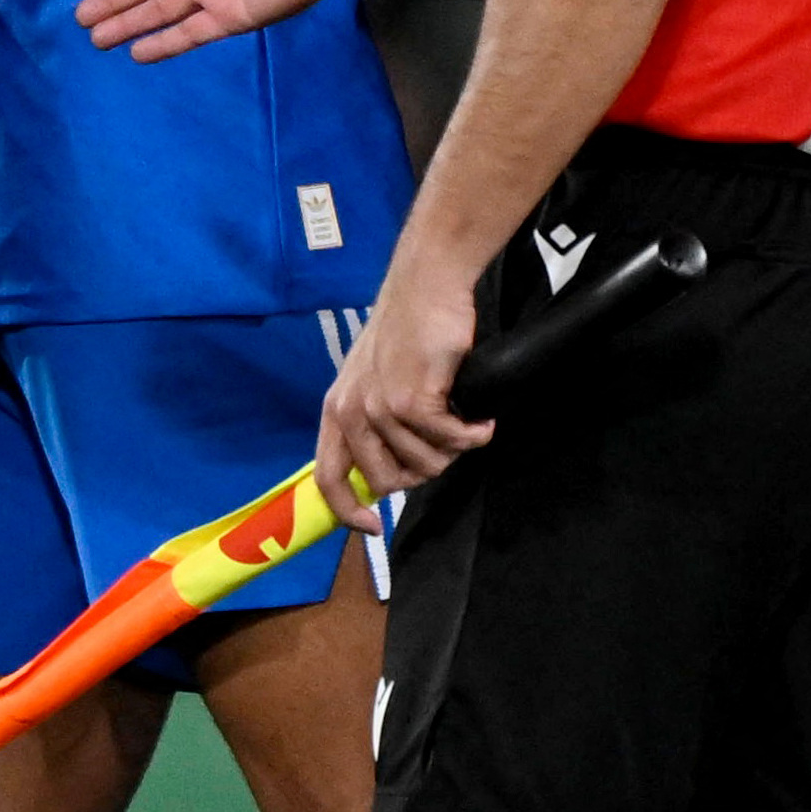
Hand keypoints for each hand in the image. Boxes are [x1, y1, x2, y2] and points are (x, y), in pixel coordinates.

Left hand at [314, 247, 485, 529]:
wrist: (427, 285)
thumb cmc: (408, 328)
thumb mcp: (372, 376)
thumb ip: (371, 421)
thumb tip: (391, 471)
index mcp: (336, 409)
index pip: (328, 478)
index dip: (348, 512)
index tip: (374, 527)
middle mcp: (351, 412)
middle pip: (388, 481)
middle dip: (424, 472)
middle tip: (446, 446)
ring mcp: (381, 408)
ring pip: (424, 465)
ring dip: (453, 450)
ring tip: (466, 422)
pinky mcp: (414, 401)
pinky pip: (451, 441)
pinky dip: (474, 434)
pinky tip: (482, 419)